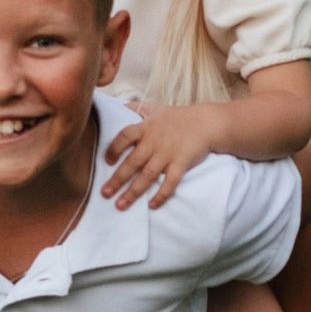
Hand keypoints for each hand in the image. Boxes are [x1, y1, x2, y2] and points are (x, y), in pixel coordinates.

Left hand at [100, 100, 224, 208]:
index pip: (125, 136)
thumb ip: (136, 108)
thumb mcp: (155, 108)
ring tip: (121, 205)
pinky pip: (171, 181)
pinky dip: (162, 194)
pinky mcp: (182, 162)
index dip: (114, 148)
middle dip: (117, 179)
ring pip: (148, 175)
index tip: (106, 161)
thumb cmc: (178, 117)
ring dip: (133, 191)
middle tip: (104, 193)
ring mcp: (168, 153)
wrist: (206, 122)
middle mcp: (154, 141)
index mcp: (146, 127)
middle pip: (133, 161)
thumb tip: (118, 106)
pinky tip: (152, 205)